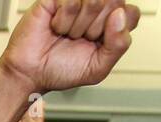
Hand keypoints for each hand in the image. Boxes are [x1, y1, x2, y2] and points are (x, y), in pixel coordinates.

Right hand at [0, 1, 139, 95]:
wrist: (30, 74)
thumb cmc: (60, 70)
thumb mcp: (97, 68)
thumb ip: (119, 45)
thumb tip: (119, 15)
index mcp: (110, 22)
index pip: (131, 14)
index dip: (116, 31)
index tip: (97, 44)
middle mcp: (96, 7)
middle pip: (115, 3)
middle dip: (95, 30)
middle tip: (79, 39)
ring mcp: (78, 0)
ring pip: (95, 1)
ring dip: (78, 26)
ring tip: (67, 33)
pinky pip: (72, 2)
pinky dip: (63, 21)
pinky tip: (56, 26)